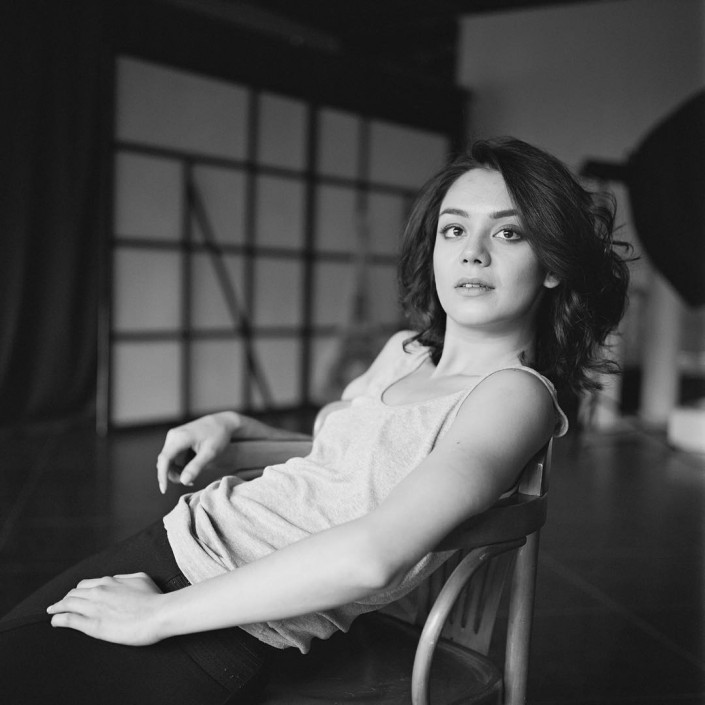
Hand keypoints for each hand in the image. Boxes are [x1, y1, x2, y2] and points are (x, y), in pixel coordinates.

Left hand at [46, 573, 165, 645]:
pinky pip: (68, 620)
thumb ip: (125, 578)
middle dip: (66, 599)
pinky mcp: (93, 625)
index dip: (78, 591)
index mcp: (110, 581)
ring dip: (58, 607)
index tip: (75, 596)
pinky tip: (55, 622)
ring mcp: (94, 608)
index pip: (85, 584)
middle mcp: (99, 591)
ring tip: (53, 612)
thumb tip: (116, 579)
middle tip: (61, 605)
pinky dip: (58, 619)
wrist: (159, 614)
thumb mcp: (141, 578)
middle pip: (73, 593)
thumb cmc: (155, 597)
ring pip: (67, 604)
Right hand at [156, 412, 240, 492]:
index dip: (162, 475)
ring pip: (168, 460)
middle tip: (191, 482)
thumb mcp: (210, 453)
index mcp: (180, 437)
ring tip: (194, 475)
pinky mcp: (176, 439)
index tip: (164, 490)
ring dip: (177, 471)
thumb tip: (183, 481)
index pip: (164, 459)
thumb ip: (196, 467)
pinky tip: (192, 467)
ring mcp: (174, 436)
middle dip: (174, 475)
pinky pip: (173, 456)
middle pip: (165, 462)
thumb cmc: (218, 436)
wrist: (222, 422)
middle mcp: (173, 436)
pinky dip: (180, 465)